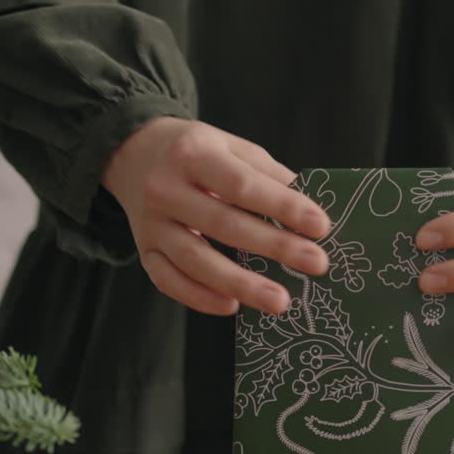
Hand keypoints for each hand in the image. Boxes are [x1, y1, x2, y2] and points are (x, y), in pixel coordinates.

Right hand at [103, 117, 330, 315]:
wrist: (132, 153)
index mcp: (193, 154)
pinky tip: (232, 307)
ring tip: (281, 301)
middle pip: (224, 224)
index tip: (321, 225)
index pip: (243, 185)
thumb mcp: (230, 147)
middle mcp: (166, 188)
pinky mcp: (144, 250)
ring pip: (196, 260)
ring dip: (241, 284)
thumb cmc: (196, 152)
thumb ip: (267, 175)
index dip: (282, 206)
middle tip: (317, 264)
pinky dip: (199, 297)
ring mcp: (151, 223)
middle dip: (275, 246)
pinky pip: (168, 281)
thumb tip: (311, 208)